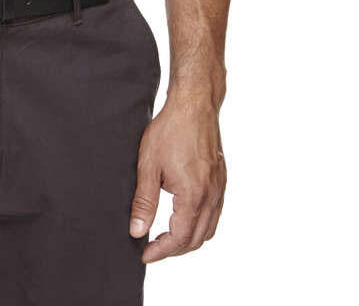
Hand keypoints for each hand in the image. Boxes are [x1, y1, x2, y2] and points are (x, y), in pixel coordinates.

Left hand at [129, 100, 226, 261]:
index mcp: (193, 195)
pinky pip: (215, 214)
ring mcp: (219, 189)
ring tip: (166, 238)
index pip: (179, 238)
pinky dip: (200, 225)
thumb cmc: (170, 130)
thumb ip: (144, 201)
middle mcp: (211, 196)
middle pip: (196, 239)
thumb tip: (137, 231)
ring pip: (209, 230)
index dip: (161, 251)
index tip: (145, 254)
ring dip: (189, 240)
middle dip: (174, 250)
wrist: (194, 104)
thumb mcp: (148, 165)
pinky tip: (184, 218)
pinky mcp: (221, 181)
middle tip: (152, 248)